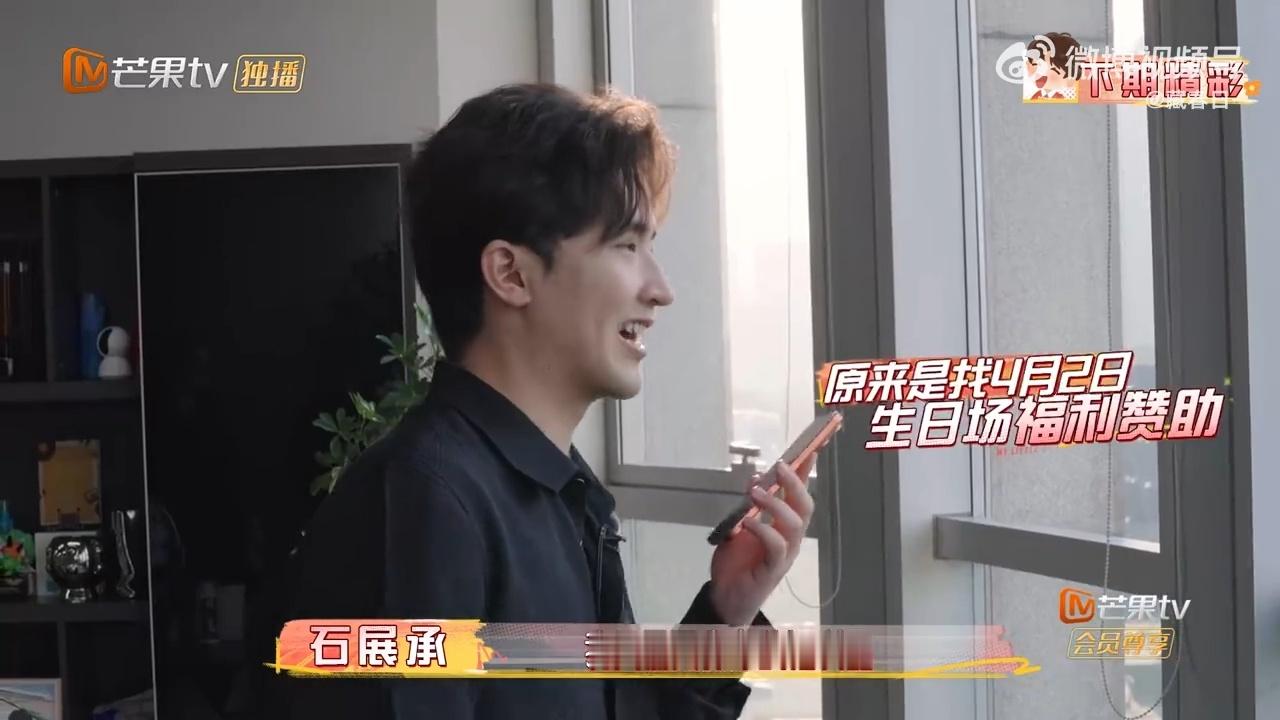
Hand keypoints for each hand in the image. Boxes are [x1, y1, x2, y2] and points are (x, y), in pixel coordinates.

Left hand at [708, 457, 815, 625]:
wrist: (725, 597)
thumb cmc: (736, 561)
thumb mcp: (739, 526)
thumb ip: (748, 506)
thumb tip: (755, 479)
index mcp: (784, 525)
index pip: (799, 494)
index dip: (806, 472)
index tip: (810, 448)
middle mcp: (790, 538)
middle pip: (804, 506)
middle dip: (795, 483)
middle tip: (780, 466)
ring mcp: (785, 554)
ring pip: (795, 524)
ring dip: (777, 504)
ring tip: (756, 492)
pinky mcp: (773, 569)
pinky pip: (776, 547)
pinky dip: (763, 530)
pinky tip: (748, 522)